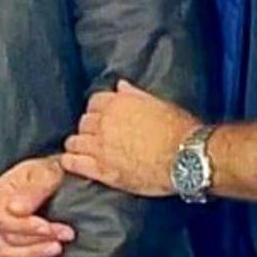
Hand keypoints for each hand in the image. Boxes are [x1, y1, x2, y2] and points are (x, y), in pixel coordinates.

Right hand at [0, 156, 74, 256]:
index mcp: (1, 191)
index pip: (4, 219)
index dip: (26, 227)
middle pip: (8, 237)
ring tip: (58, 248)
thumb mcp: (46, 173)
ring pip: (8, 250)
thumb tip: (14, 209)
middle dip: (38, 239)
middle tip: (65, 235)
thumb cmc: (52, 172)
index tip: (49, 227)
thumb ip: (32, 190)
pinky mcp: (12, 242)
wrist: (61, 177)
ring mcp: (4, 229)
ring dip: (33, 252)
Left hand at [62, 81, 196, 196]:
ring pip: (75, 141)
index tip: (101, 118)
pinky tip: (68, 162)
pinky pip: (75, 163)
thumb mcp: (158, 104)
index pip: (94, 102)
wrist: (187, 158)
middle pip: (84, 122)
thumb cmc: (179, 129)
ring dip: (78, 144)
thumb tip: (121, 87)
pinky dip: (70, 161)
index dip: (98, 111)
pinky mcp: (103, 170)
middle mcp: (105, 122)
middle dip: (89, 128)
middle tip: (95, 136)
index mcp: (118, 103)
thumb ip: (135, 95)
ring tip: (81, 149)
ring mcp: (101, 146)